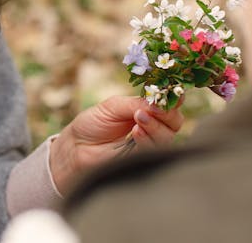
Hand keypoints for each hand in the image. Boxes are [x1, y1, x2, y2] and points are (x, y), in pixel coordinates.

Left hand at [49, 96, 183, 193]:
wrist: (75, 146)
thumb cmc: (92, 124)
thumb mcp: (114, 106)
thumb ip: (137, 103)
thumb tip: (157, 101)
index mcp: (147, 111)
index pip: (168, 104)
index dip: (173, 97)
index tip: (170, 91)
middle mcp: (153, 128)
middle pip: (175, 121)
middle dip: (167, 113)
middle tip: (153, 108)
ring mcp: (149, 145)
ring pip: (168, 136)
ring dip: (156, 126)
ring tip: (139, 118)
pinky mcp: (141, 160)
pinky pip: (154, 150)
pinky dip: (148, 139)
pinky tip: (136, 131)